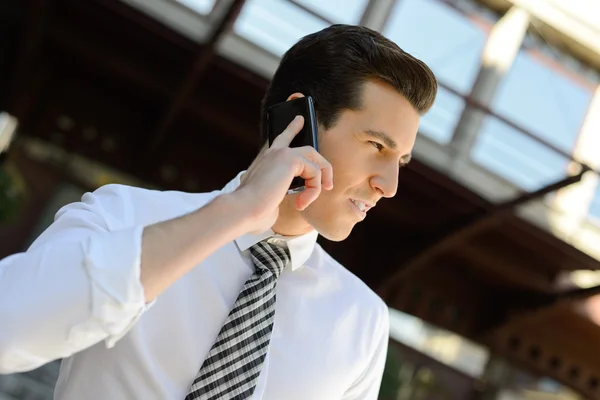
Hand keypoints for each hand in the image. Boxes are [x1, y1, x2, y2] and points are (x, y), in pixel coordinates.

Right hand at [233, 115, 332, 232]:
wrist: (244, 208)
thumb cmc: (254, 209)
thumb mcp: (270, 197)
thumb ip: (283, 190)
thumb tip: (299, 197)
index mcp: (266, 160)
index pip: (282, 139)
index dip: (292, 128)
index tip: (300, 120)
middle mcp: (273, 153)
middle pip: (308, 149)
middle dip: (323, 166)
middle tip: (328, 185)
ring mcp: (282, 153)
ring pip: (315, 160)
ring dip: (318, 184)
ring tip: (307, 200)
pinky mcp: (290, 159)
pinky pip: (315, 172)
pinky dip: (313, 190)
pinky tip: (301, 202)